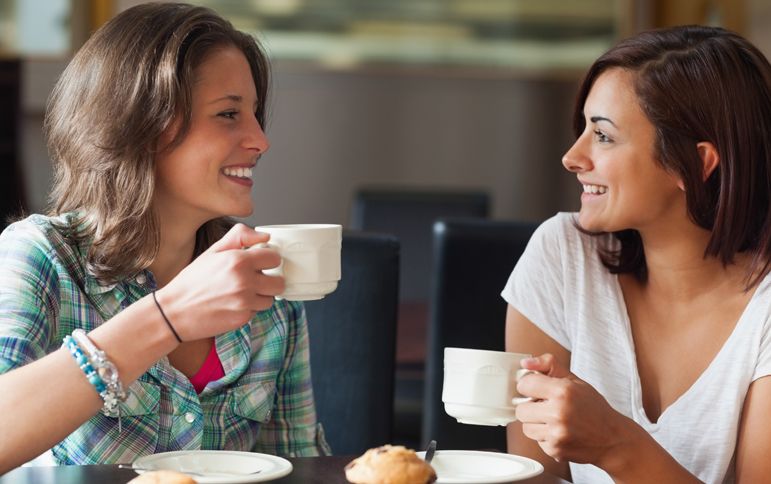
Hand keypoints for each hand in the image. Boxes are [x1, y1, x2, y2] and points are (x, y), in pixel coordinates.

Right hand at [155, 223, 284, 340]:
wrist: (174, 312)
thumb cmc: (193, 280)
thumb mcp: (213, 251)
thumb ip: (240, 237)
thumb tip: (265, 236)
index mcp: (238, 260)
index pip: (275, 258)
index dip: (268, 260)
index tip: (260, 262)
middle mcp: (244, 282)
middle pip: (279, 282)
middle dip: (270, 280)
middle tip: (255, 279)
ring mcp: (244, 302)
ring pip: (270, 299)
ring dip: (261, 296)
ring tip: (242, 292)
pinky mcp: (242, 319)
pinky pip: (257, 311)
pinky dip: (249, 308)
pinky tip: (233, 304)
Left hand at [515, 353, 633, 466]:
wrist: (613, 439)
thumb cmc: (594, 408)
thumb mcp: (575, 380)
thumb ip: (549, 365)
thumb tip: (525, 363)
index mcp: (563, 391)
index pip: (525, 385)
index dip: (530, 386)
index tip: (537, 389)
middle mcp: (558, 413)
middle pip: (521, 409)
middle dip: (531, 407)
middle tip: (546, 407)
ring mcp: (556, 434)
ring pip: (526, 427)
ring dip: (536, 424)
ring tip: (554, 420)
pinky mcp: (555, 450)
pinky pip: (537, 441)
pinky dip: (545, 437)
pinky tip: (560, 432)